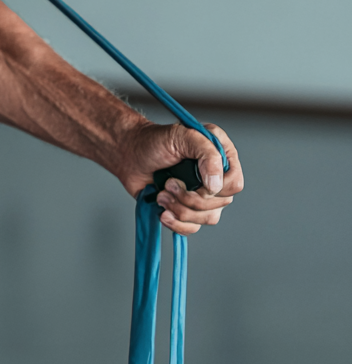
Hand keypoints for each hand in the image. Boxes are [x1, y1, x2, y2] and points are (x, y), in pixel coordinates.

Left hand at [118, 121, 243, 234]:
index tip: (194, 178)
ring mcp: (202, 194)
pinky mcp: (186, 209)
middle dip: (190, 198)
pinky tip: (163, 212)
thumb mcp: (181, 135)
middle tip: (169, 183)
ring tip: (162, 194)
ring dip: (180, 209)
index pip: (234, 183)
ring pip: (208, 218)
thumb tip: (216, 184)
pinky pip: (193, 228)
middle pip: (221, 204)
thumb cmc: (152, 141)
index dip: (215, 188)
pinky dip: (177, 223)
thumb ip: (207, 153)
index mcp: (220, 155)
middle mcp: (215, 176)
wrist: (129, 154)